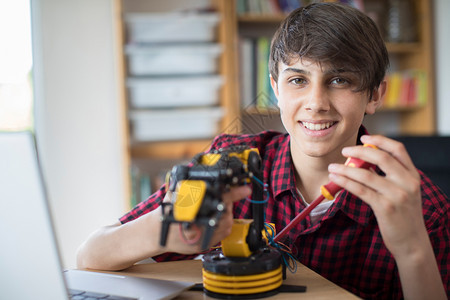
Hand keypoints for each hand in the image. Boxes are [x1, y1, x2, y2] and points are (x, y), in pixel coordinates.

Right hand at [162, 185, 251, 253]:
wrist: (157, 233)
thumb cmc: (167, 211)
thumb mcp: (177, 192)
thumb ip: (192, 184)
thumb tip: (207, 173)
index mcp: (193, 210)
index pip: (219, 199)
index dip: (233, 193)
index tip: (245, 189)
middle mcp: (198, 226)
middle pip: (226, 212)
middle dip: (227, 203)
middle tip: (222, 198)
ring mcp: (202, 237)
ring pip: (227, 223)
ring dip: (225, 214)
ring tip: (215, 209)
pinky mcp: (204, 245)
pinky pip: (223, 233)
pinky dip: (223, 225)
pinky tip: (214, 220)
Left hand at [327, 135, 425, 257]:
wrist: (412, 242)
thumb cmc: (403, 215)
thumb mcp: (405, 192)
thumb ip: (391, 176)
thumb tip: (362, 162)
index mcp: (412, 175)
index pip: (398, 149)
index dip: (380, 140)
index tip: (364, 137)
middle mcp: (407, 182)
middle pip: (381, 157)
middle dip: (359, 151)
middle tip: (344, 150)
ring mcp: (397, 195)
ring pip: (366, 174)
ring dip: (345, 168)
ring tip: (332, 167)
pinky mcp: (385, 207)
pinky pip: (360, 190)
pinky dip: (345, 182)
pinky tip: (336, 179)